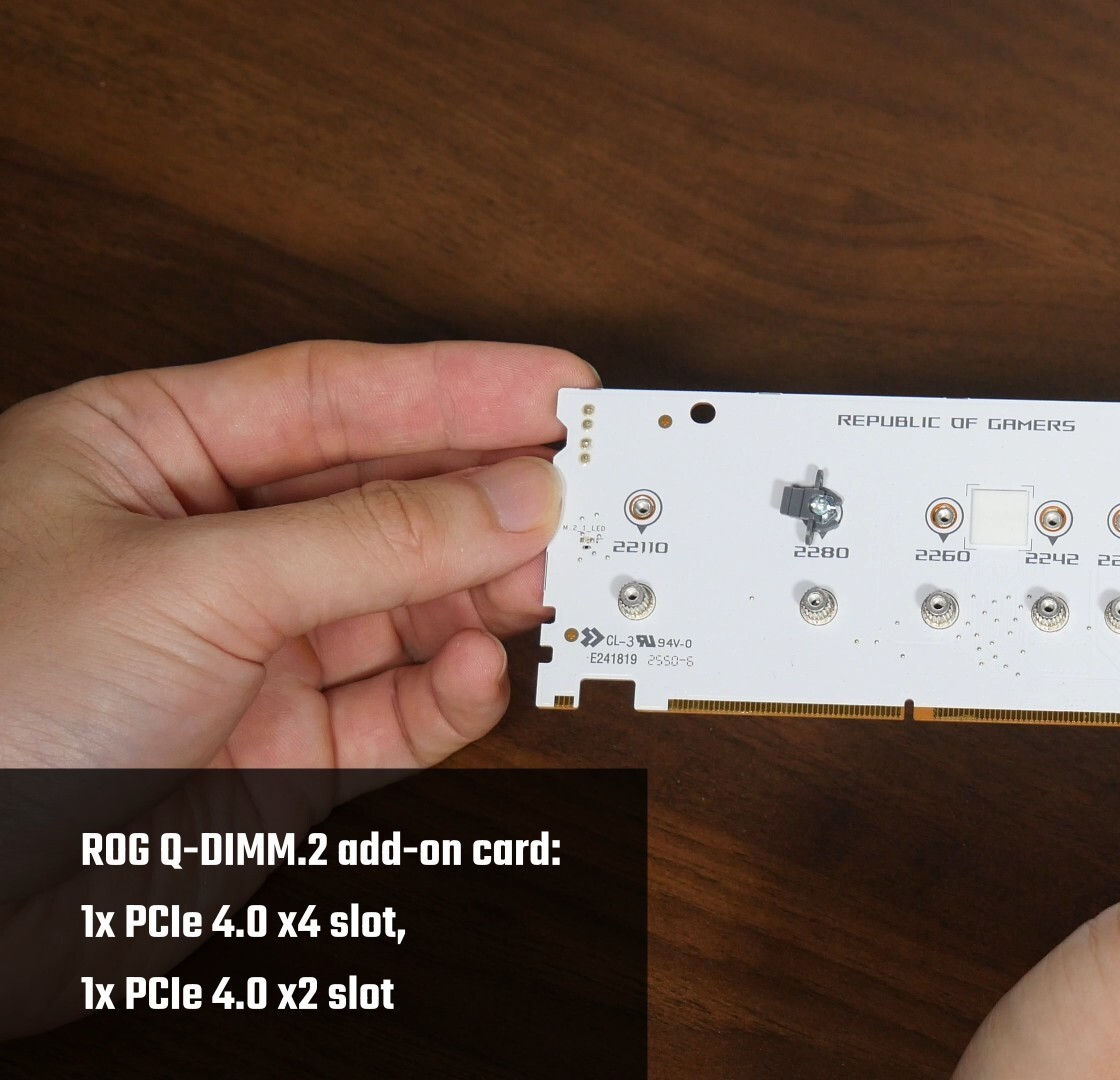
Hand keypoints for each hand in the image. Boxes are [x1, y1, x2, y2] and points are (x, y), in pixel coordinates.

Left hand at [0, 340, 594, 1035]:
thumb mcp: (188, 584)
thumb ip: (369, 541)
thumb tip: (511, 497)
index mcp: (143, 456)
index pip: (332, 398)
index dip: (456, 387)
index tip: (562, 388)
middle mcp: (205, 548)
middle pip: (387, 497)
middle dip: (490, 495)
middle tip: (591, 489)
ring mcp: (249, 654)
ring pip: (410, 604)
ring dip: (489, 592)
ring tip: (558, 579)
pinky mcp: (282, 756)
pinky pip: (402, 708)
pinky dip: (456, 691)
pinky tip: (483, 666)